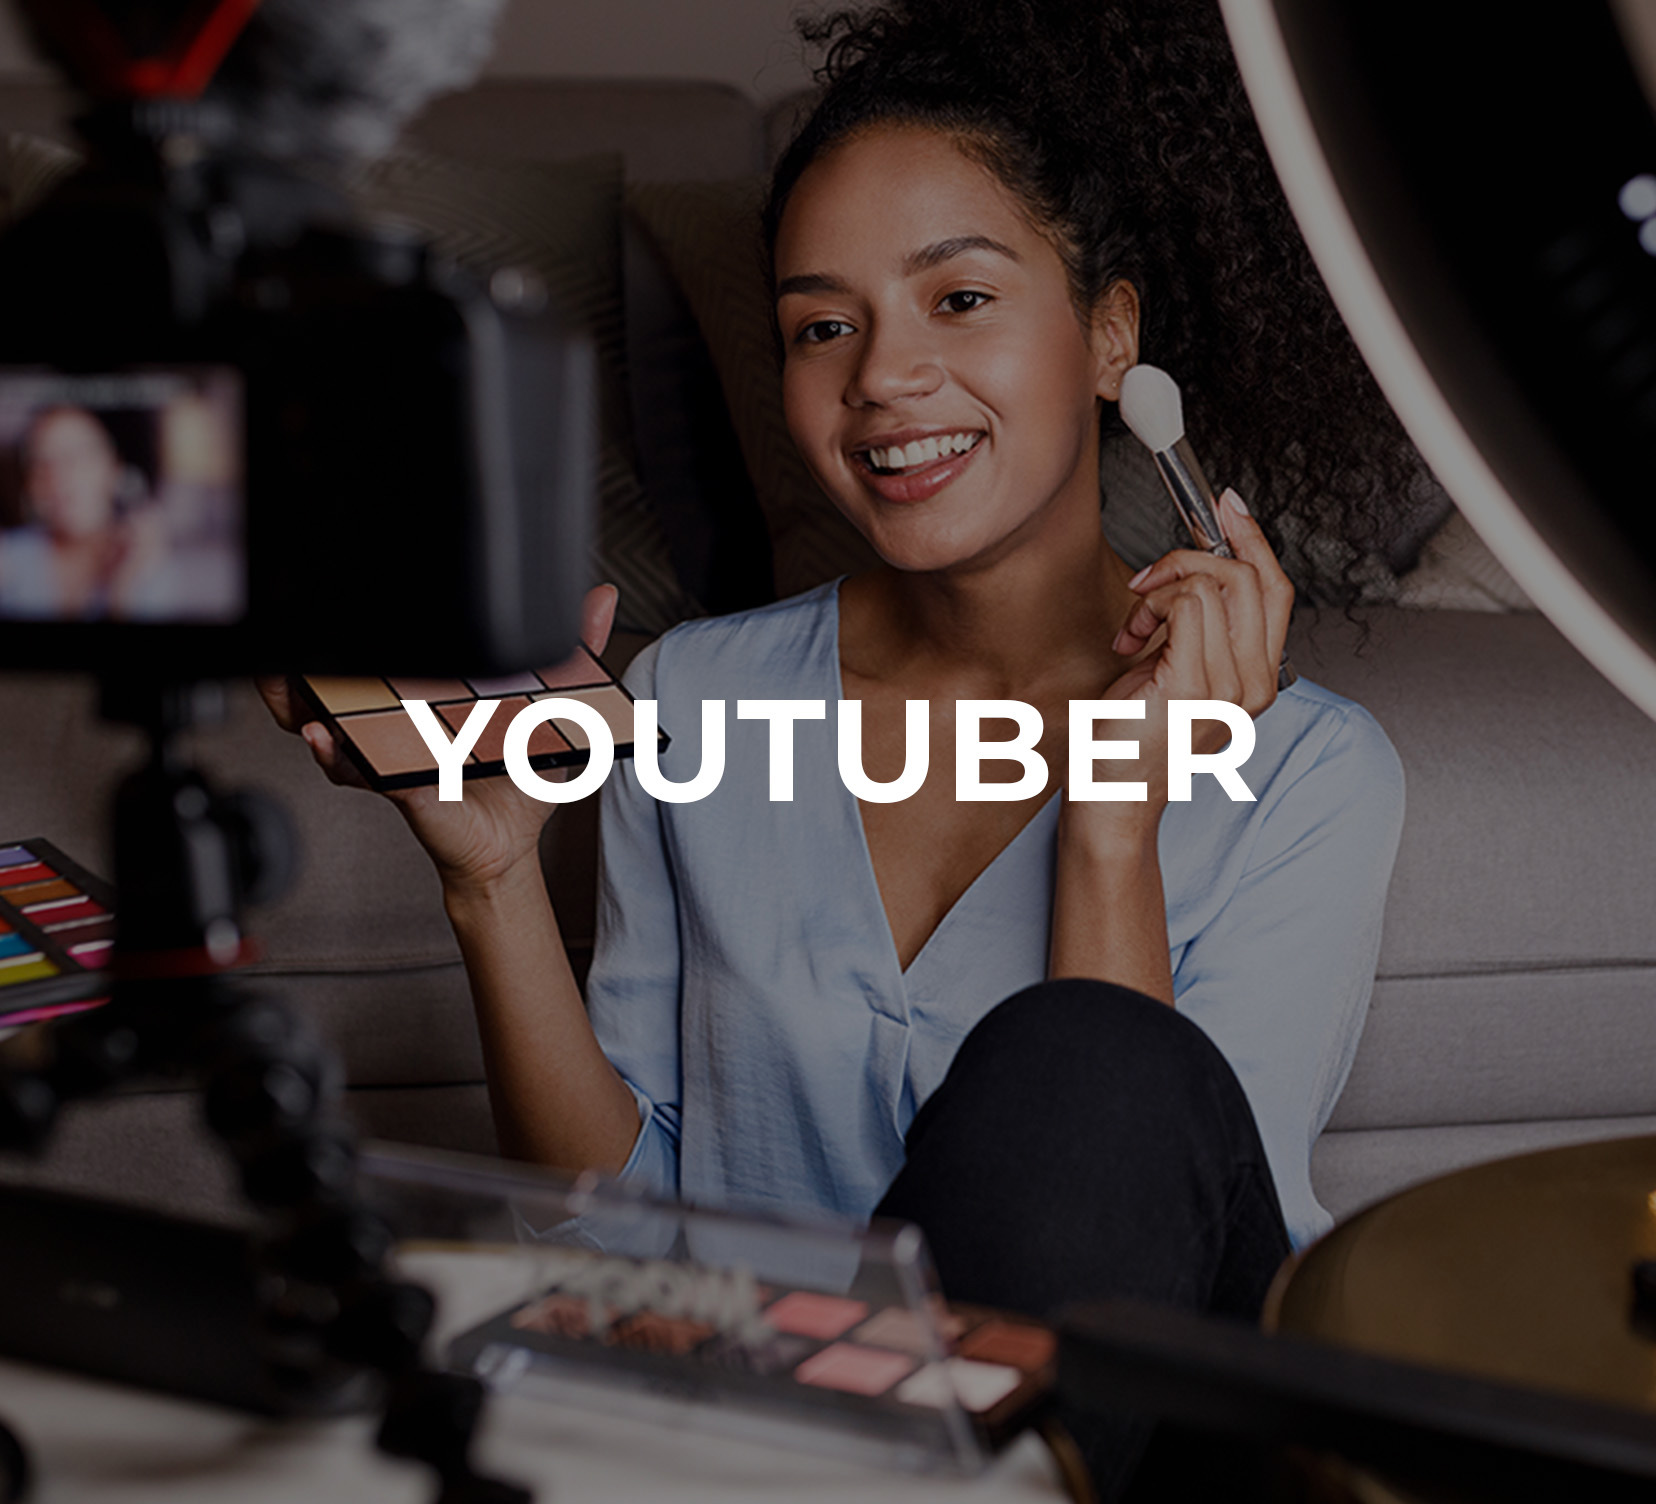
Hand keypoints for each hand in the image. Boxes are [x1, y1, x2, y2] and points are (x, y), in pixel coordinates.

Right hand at [256, 584, 619, 895]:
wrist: (510, 846)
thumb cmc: (521, 780)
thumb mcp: (558, 708)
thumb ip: (578, 652)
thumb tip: (603, 599)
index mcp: (435, 692)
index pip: (398, 649)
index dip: (370, 623)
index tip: (360, 591)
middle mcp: (404, 717)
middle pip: (348, 677)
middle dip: (312, 659)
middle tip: (308, 633)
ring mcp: (393, 749)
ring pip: (336, 718)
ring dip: (310, 697)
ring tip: (301, 682)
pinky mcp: (397, 784)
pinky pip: (358, 767)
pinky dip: (336, 752)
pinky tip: (324, 734)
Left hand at [1088, 488, 1291, 824]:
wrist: (1111, 791)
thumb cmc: (1132, 732)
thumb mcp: (1176, 664)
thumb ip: (1201, 624)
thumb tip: (1201, 562)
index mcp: (1258, 676)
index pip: (1276, 589)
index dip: (1253, 540)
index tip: (1226, 507)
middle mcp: (1255, 685)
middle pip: (1250, 576)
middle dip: (1192, 558)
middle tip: (1149, 581)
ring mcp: (1230, 689)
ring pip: (1214, 584)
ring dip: (1161, 588)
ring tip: (1136, 627)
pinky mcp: (1194, 687)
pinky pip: (1186, 604)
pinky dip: (1150, 607)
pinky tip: (1130, 640)